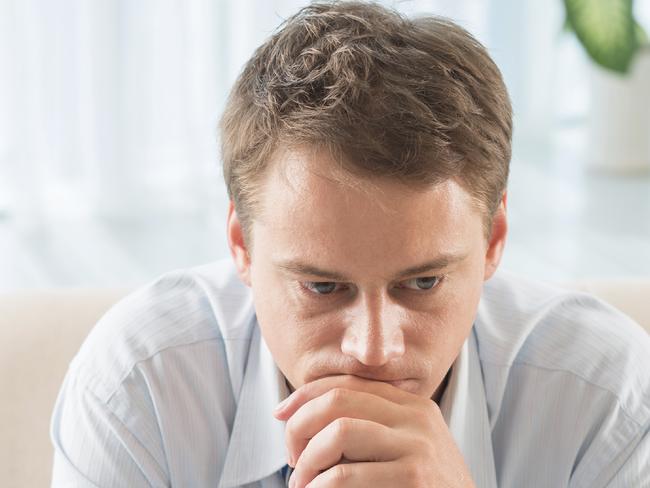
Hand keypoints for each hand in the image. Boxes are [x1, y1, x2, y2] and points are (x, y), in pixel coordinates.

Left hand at [273, 374, 474, 487]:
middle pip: (338, 399)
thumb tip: (303, 418)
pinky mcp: (414, 478)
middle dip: (301, 424)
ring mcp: (418, 446)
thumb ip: (370, 426)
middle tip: (292, 457)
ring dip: (308, 460)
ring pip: (339, 431)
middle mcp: (416, 417)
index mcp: (411, 404)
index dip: (306, 394)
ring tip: (302, 483)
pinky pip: (347, 475)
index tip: (281, 414)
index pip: (347, 382)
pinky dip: (321, 486)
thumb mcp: (405, 447)